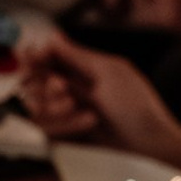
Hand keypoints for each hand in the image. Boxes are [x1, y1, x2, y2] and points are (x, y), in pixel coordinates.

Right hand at [16, 27, 180, 159]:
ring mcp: (65, 114)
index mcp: (81, 69)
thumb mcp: (108, 72)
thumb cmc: (137, 105)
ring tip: (87, 113)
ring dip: (57, 109)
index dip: (34, 57)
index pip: (44, 58)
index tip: (31, 56)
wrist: (149, 144)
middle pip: (33, 81)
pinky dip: (66, 126)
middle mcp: (69, 89)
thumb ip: (76, 55)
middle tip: (64, 89)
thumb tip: (52, 36)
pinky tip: (88, 124)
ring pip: (36, 106)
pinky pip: (45, 129)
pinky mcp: (64, 136)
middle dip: (45, 85)